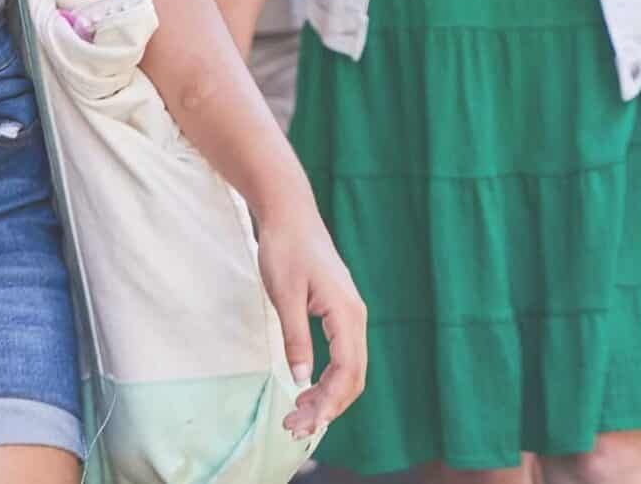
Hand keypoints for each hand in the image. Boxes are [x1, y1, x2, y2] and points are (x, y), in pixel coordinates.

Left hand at [256, 197, 367, 439]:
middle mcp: (356, 315)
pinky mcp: (340, 311)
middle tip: (295, 426)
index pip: (347, 371)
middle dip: (329, 405)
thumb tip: (300, 379)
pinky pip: (344, 354)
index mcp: (346, 312)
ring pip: (350, 367)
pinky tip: (307, 388)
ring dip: (329, 395)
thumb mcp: (285, 296)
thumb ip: (296, 338)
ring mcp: (351, 313)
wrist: (290, 213)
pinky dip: (329, 378)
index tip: (305, 423)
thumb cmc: (285, 249)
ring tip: (298, 414)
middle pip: (353, 375)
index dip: (329, 402)